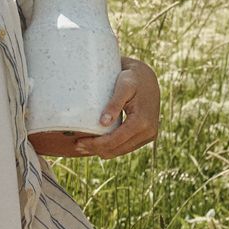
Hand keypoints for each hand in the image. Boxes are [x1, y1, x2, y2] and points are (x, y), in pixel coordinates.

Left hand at [33, 57, 160, 159]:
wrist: (148, 77)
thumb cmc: (133, 78)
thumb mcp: (123, 86)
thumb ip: (114, 104)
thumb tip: (103, 123)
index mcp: (142, 122)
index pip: (114, 141)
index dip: (95, 144)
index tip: (79, 142)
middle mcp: (148, 131)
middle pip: (117, 149)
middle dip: (96, 149)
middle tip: (78, 145)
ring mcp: (150, 135)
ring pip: (121, 151)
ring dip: (104, 150)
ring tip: (86, 145)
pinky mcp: (148, 135)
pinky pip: (127, 146)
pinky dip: (113, 147)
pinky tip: (100, 143)